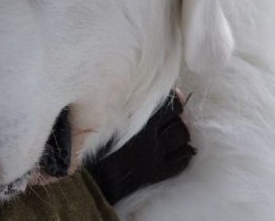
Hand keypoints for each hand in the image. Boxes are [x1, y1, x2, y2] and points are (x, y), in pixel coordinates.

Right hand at [85, 90, 194, 204]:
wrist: (91, 179)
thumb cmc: (89, 146)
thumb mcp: (101, 121)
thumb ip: (120, 107)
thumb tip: (135, 96)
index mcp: (137, 122)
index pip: (168, 107)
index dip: (175, 100)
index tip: (175, 95)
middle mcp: (150, 138)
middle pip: (178, 121)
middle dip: (180, 116)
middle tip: (177, 114)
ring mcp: (155, 156)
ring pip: (182, 139)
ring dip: (183, 133)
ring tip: (179, 130)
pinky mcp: (156, 172)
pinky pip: (180, 162)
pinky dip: (185, 153)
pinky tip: (182, 150)